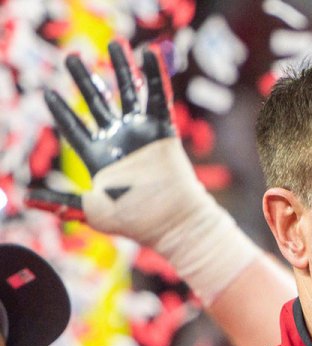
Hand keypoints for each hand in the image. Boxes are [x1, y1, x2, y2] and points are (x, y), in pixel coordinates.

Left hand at [30, 38, 261, 303]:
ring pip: (128, 93)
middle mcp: (119, 142)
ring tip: (115, 43)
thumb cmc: (133, 220)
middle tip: (72, 58)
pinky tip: (148, 55)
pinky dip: (155, 77)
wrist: (171, 222)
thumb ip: (59, 200)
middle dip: (85, 80)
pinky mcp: (163, 132)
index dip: (62, 112)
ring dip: (121, 68)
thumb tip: (25, 198)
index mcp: (99, 158)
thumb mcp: (89, 210)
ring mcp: (141, 135)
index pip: (75, 129)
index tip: (49, 93)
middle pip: (98, 103)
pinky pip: (158, 99)